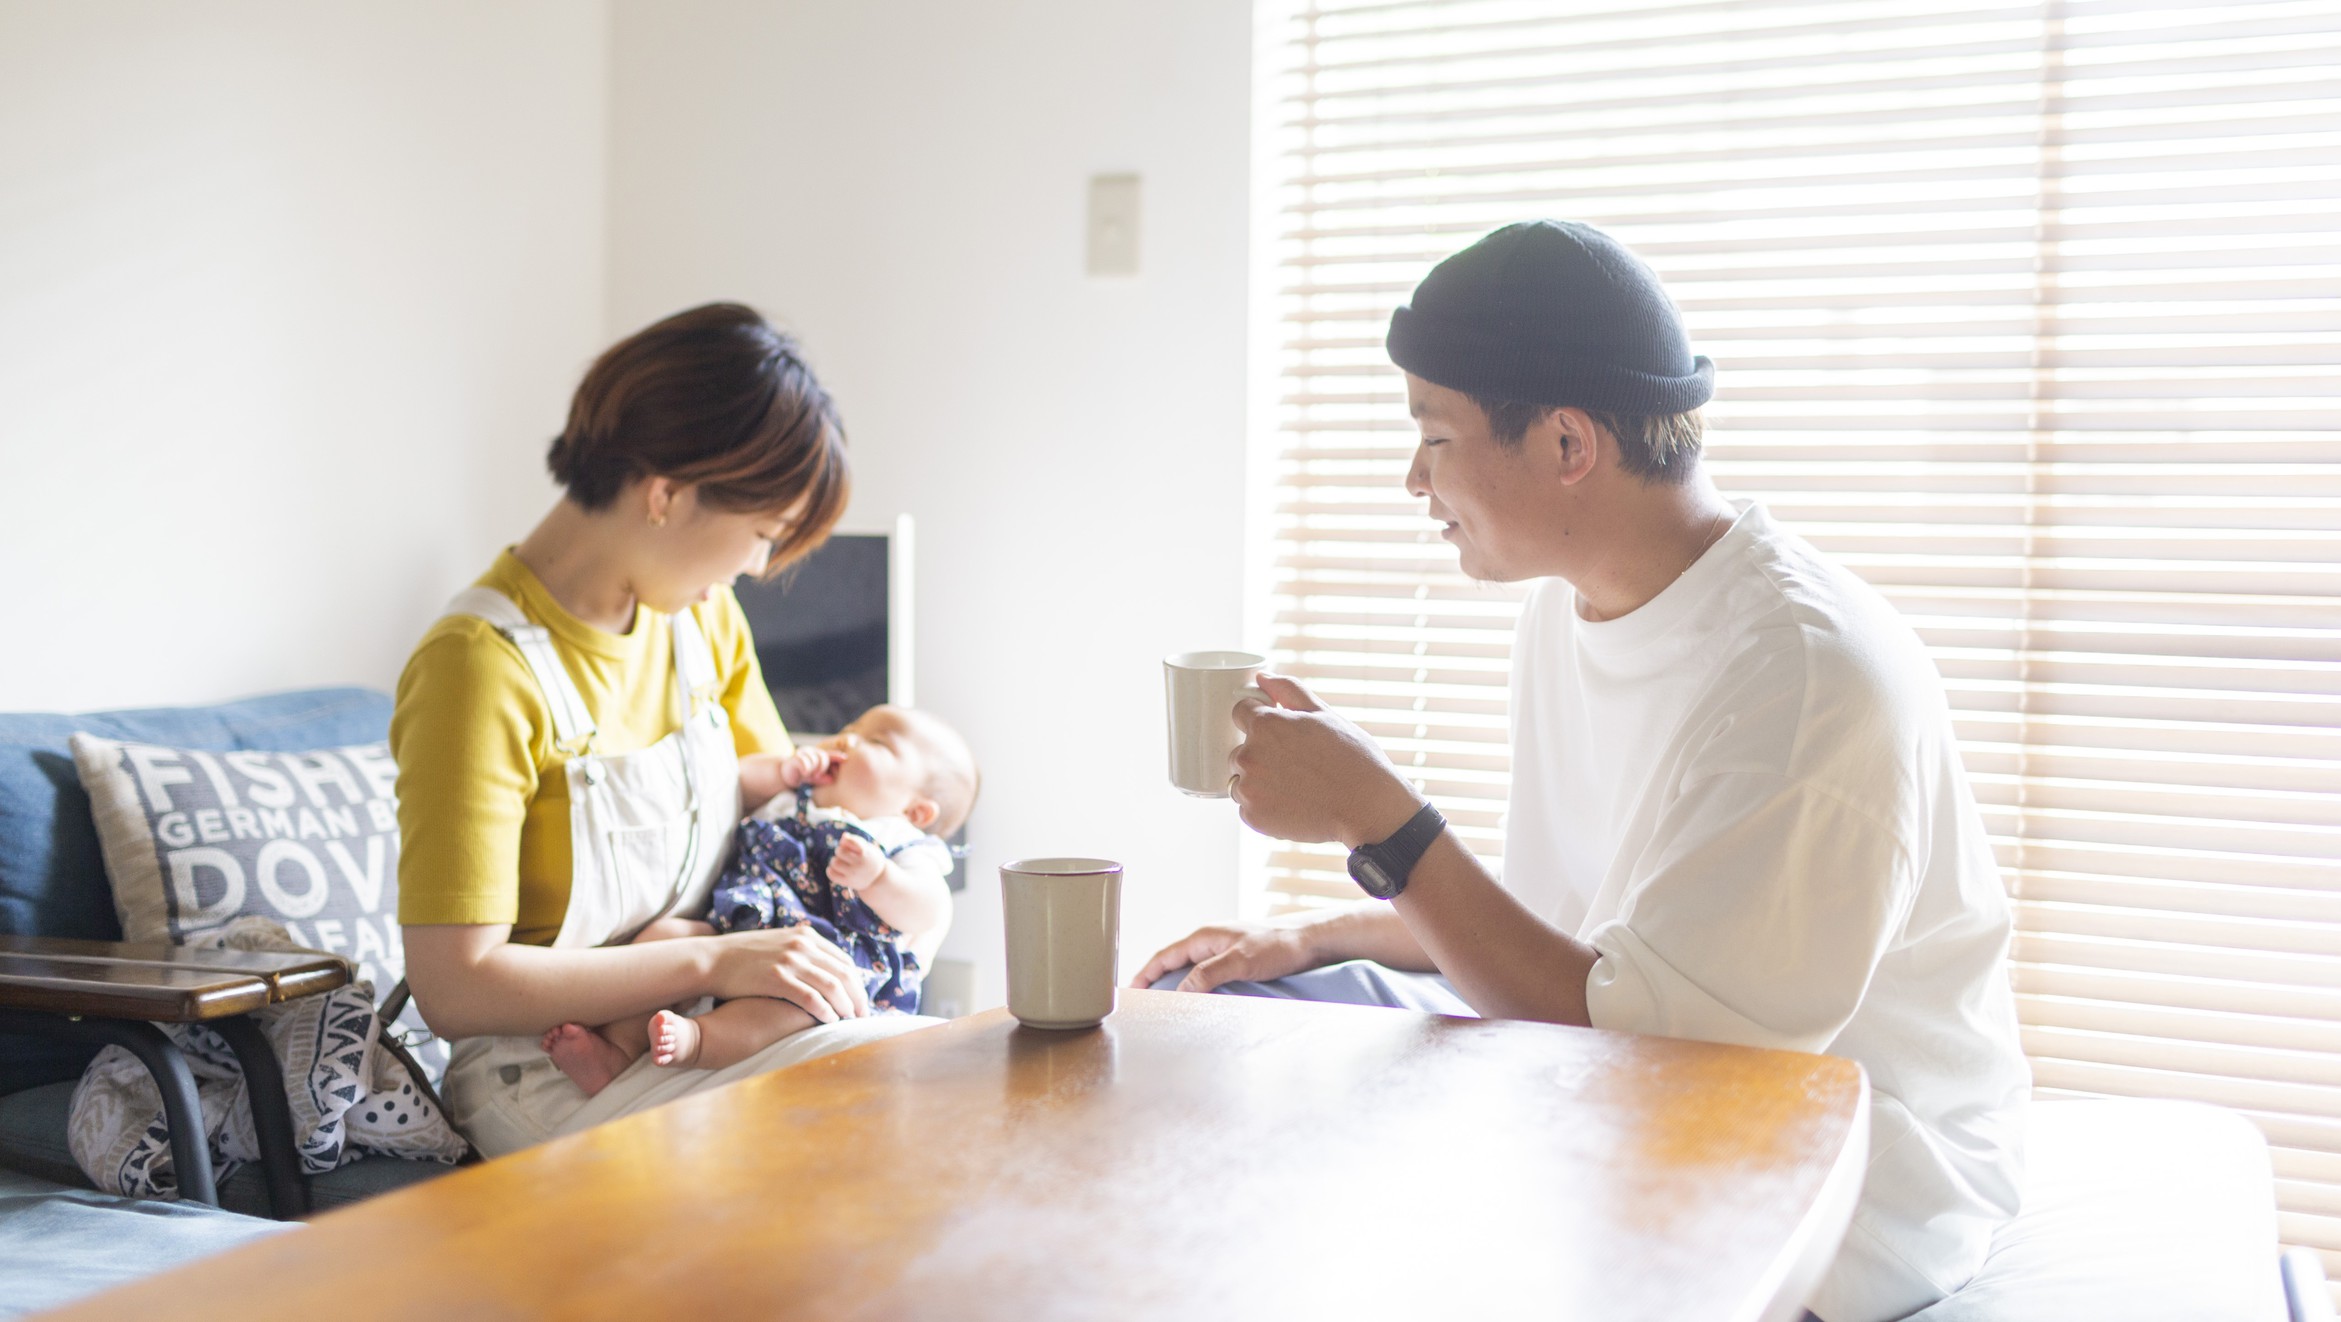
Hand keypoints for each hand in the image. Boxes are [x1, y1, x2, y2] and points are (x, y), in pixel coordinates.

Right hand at [706, 925, 868, 1022]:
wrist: (711, 959)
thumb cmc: (744, 957)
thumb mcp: (779, 943)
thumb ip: (802, 951)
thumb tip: (823, 968)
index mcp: (806, 936)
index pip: (843, 960)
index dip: (857, 982)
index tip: (861, 1000)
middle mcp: (802, 945)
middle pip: (844, 973)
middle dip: (858, 997)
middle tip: (864, 1016)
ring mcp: (790, 960)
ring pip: (832, 986)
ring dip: (846, 1006)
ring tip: (851, 1022)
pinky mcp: (777, 978)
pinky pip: (811, 998)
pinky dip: (825, 1011)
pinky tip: (830, 1021)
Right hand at [779, 745, 834, 788]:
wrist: (786, 775)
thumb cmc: (803, 776)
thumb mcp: (815, 778)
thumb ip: (823, 778)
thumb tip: (831, 780)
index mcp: (818, 755)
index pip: (830, 755)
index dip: (837, 756)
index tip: (844, 758)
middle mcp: (811, 751)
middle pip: (823, 757)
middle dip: (822, 768)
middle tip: (816, 775)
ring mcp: (803, 753)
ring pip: (814, 760)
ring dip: (812, 770)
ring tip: (808, 774)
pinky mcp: (795, 758)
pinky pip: (805, 763)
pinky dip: (806, 769)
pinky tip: (804, 773)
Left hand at [826, 834, 883, 891]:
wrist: (878, 878)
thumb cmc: (870, 858)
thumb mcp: (867, 847)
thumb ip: (855, 840)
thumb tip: (844, 836)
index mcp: (865, 852)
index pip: (848, 841)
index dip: (847, 841)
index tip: (852, 845)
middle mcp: (860, 863)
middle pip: (839, 851)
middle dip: (840, 851)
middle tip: (845, 855)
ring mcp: (853, 874)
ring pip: (834, 862)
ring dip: (835, 860)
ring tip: (840, 862)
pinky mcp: (848, 882)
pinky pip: (832, 874)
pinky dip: (830, 870)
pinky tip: (835, 869)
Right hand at [1131, 921, 1318, 992]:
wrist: (1310, 942)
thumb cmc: (1279, 945)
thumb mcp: (1240, 961)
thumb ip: (1208, 974)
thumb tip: (1180, 991)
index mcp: (1204, 937)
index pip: (1163, 957)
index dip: (1144, 974)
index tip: (1129, 993)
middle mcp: (1210, 943)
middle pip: (1173, 965)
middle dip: (1155, 983)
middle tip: (1144, 1007)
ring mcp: (1222, 953)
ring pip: (1190, 972)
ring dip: (1177, 989)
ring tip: (1166, 1010)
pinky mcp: (1236, 963)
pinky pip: (1207, 978)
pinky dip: (1197, 990)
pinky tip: (1200, 1005)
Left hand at [1230, 674, 1422, 846]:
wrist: (1367, 807)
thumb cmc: (1351, 758)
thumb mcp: (1324, 714)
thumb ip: (1289, 690)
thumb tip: (1262, 677)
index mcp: (1265, 724)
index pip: (1240, 712)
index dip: (1260, 720)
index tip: (1280, 735)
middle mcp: (1249, 755)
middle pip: (1240, 749)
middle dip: (1261, 754)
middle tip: (1297, 766)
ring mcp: (1248, 788)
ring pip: (1241, 779)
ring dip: (1260, 782)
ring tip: (1296, 788)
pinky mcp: (1252, 817)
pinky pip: (1248, 808)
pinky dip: (1265, 807)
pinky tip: (1293, 805)